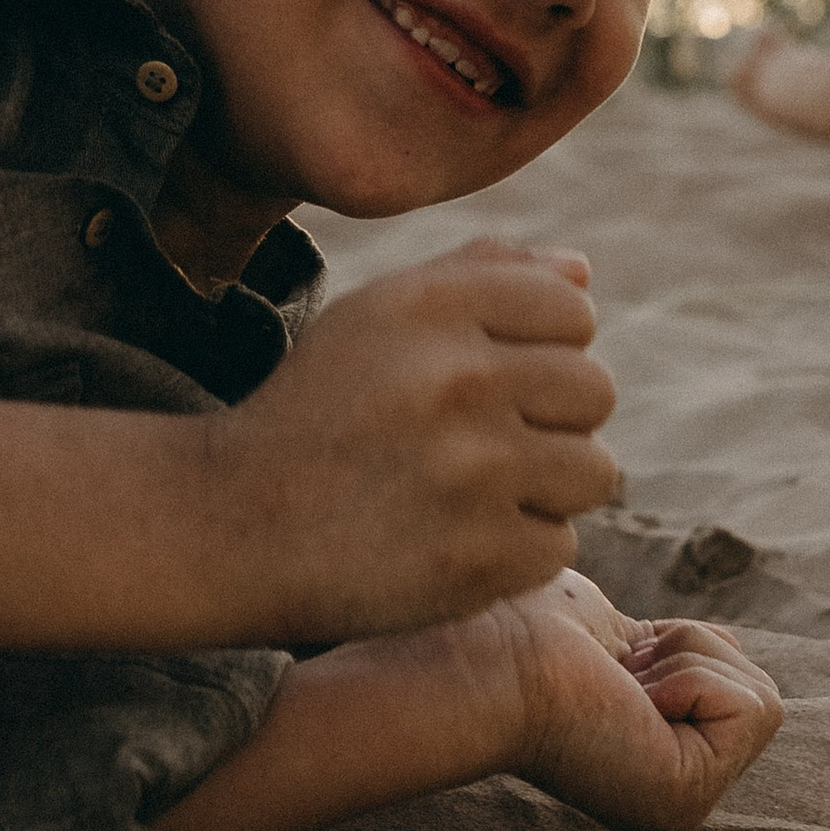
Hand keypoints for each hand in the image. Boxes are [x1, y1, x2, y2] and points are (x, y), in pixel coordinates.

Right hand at [198, 241, 618, 644]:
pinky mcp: (478, 559)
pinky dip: (515, 553)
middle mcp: (460, 378)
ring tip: (479, 492)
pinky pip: (558, 547)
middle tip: (487, 442)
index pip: (572, 309)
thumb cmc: (318, 408)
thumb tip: (582, 271)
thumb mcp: (378, 315)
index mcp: (435, 305)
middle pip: (596, 389)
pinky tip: (453, 541)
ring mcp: (473, 473)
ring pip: (594, 471)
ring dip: (547, 489)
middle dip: (554, 418)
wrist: (233, 526)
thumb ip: (480, 274)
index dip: (542, 345)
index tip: (491, 376)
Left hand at [484, 568, 783, 830]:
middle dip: (692, 654)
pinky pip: (750, 707)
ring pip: (758, 694)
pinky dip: (692, 679)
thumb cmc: (540, 632)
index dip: (686, 649)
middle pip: (756, 691)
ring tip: (622, 687)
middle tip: (621, 676)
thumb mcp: (632, 642)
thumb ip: (679, 658)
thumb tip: (731, 648)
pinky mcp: (688, 797)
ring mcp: (685, 806)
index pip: (737, 686)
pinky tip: (632, 700)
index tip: (620, 665)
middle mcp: (677, 799)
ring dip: (688, 660)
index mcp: (662, 768)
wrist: (497, 655)